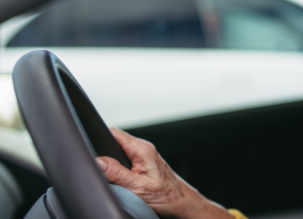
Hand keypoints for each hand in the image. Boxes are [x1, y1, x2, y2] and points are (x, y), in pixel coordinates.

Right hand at [96, 128, 232, 218]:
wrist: (182, 202)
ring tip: (106, 171)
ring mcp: (143, 155)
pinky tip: (116, 175)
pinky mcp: (143, 163)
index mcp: (142, 149)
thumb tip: (98, 161)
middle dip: (102, 150)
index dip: (98, 137)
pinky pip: (124, 158)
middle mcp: (143, 148)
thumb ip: (117, 174)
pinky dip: (117, 165)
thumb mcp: (138, 187)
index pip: (114, 133)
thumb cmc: (167, 196)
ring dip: (110, 159)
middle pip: (114, 140)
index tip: (87, 146)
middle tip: (96, 165)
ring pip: (119, 150)